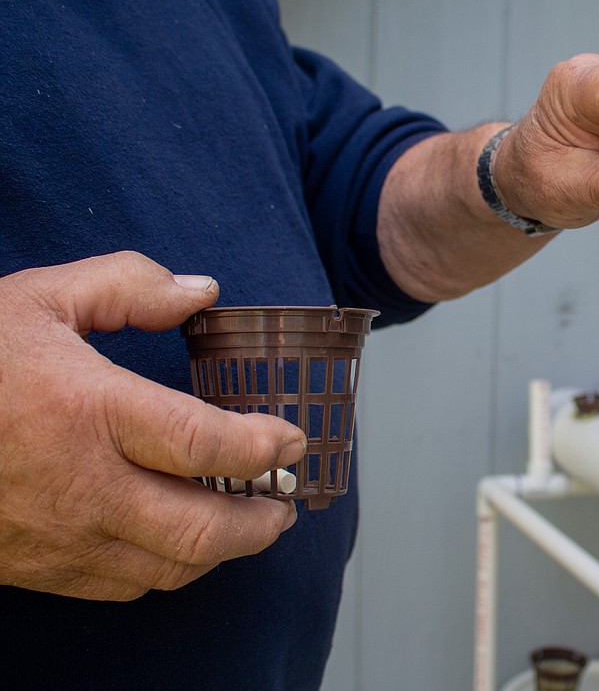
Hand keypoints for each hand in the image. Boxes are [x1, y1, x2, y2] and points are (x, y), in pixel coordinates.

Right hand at [0, 251, 306, 600]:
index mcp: (90, 410)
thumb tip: (201, 290)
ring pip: (167, 568)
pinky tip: (179, 541)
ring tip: (248, 522)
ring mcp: (57, 534)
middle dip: (261, 521)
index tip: (292, 439)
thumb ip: (127, 285)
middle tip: (285, 499)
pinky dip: (166, 569)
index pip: (206, 444)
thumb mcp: (40, 298)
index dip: (265, 446)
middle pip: (201, 529)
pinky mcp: (33, 565)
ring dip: (222, 551)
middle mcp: (81, 483)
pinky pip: (120, 585)